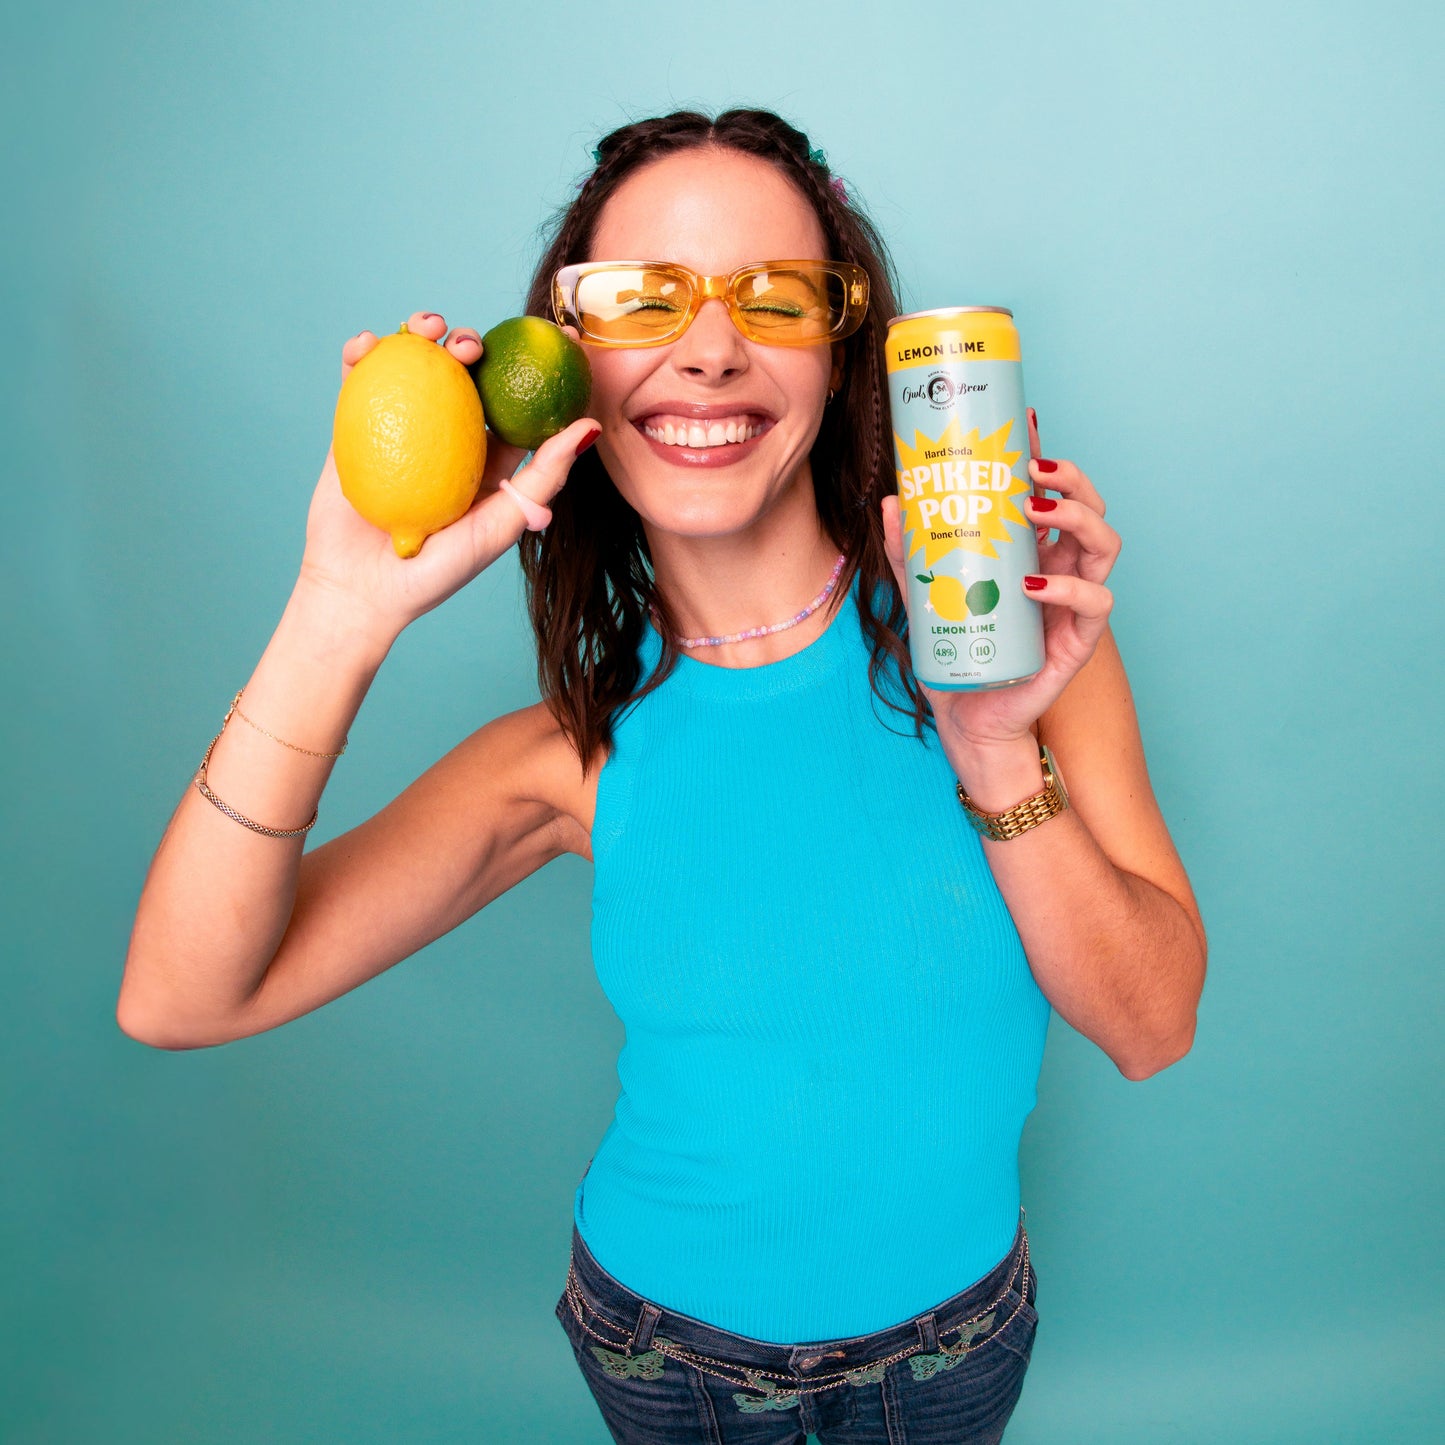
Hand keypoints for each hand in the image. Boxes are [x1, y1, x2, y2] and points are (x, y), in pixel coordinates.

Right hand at [295, 310, 599, 643]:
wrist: (361, 592)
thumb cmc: (437, 571)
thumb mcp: (502, 524)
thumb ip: (545, 476)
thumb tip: (590, 428)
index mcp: (487, 456)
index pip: (512, 399)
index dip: (531, 364)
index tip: (550, 335)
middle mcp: (447, 436)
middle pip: (462, 372)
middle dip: (472, 344)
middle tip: (473, 346)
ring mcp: (400, 426)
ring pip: (413, 364)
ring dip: (420, 333)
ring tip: (424, 332)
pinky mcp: (355, 426)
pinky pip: (359, 379)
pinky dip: (362, 353)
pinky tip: (368, 344)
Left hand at [880, 407, 1119, 751]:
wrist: (967, 717)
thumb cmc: (958, 652)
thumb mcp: (924, 593)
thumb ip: (911, 552)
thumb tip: (892, 503)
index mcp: (1033, 551)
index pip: (1049, 493)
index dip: (1045, 454)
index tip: (1026, 421)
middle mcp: (1061, 569)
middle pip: (1089, 506)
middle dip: (1070, 477)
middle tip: (1032, 468)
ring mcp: (1073, 602)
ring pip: (1105, 543)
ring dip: (1077, 517)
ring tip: (1036, 510)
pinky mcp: (1076, 640)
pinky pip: (1097, 602)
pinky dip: (1070, 586)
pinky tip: (1034, 581)